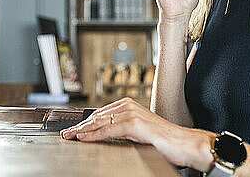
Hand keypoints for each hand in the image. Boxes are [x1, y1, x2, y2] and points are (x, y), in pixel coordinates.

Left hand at [60, 98, 215, 171]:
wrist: (185, 143)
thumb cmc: (165, 141)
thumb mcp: (138, 133)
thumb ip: (123, 130)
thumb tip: (104, 135)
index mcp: (128, 105)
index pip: (100, 114)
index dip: (84, 122)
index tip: (72, 130)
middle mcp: (128, 105)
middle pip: (96, 116)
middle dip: (79, 126)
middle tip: (65, 134)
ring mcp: (131, 113)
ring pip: (99, 122)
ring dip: (82, 130)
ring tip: (69, 136)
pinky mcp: (134, 124)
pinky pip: (108, 130)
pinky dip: (93, 134)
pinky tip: (83, 138)